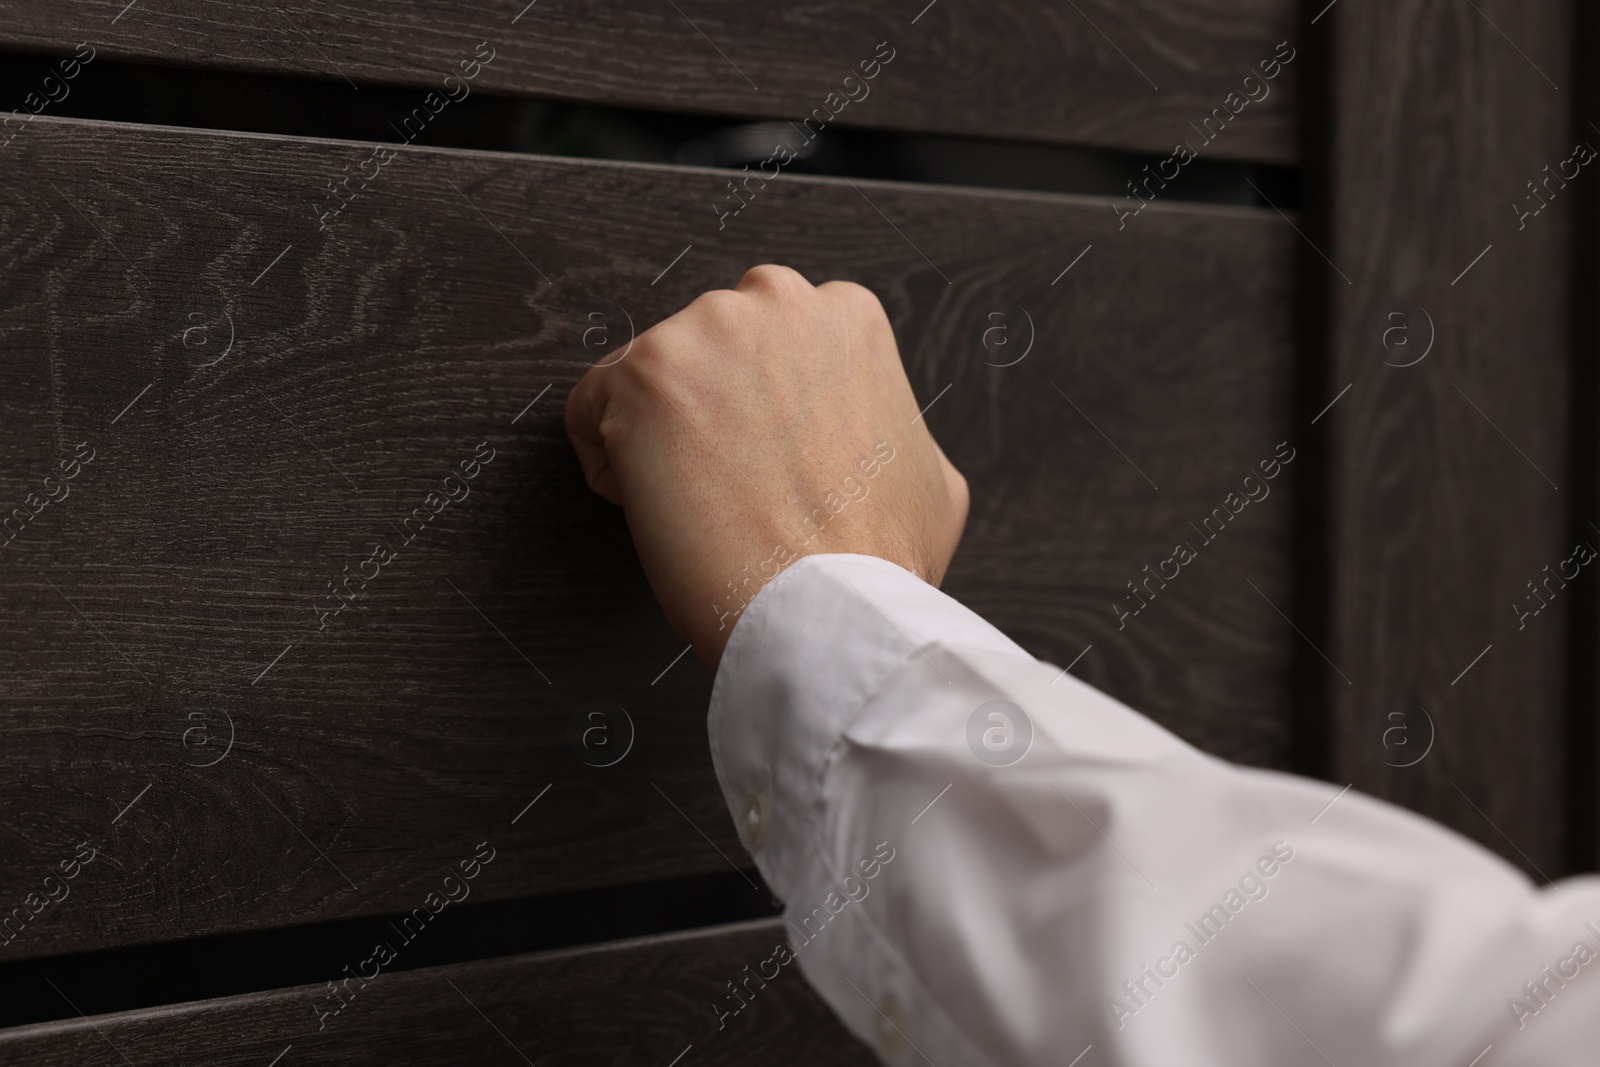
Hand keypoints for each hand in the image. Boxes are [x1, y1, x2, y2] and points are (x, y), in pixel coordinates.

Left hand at [565, 264, 968, 668]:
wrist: (827, 607)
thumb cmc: (877, 558)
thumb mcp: (931, 474)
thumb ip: (891, 427)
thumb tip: (875, 437)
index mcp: (847, 316)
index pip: (772, 340)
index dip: (764, 411)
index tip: (766, 462)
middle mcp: (777, 302)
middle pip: (709, 347)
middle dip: (710, 407)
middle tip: (728, 482)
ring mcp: (704, 332)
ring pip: (649, 375)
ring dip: (660, 436)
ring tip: (699, 504)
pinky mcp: (641, 375)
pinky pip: (590, 407)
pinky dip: (607, 462)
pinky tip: (654, 506)